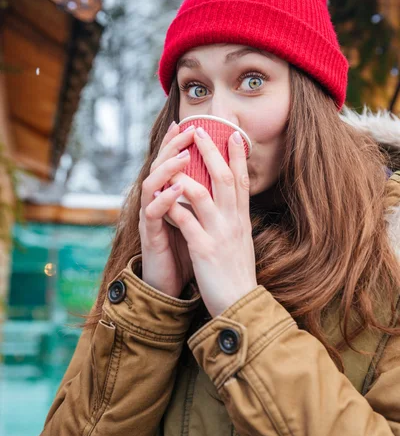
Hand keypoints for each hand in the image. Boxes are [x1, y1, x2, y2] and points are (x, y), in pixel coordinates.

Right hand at [139, 122, 195, 298]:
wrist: (172, 286)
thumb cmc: (186, 252)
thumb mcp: (198, 222)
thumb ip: (203, 202)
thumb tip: (223, 182)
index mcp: (170, 199)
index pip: (173, 165)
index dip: (178, 143)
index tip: (192, 124)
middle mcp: (157, 204)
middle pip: (160, 167)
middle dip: (172, 147)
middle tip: (188, 130)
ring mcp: (151, 219)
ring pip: (151, 186)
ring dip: (167, 169)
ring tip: (183, 156)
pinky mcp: (150, 236)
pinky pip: (152, 215)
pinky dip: (164, 201)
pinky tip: (175, 190)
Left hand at [167, 126, 257, 316]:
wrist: (240, 305)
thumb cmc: (236, 275)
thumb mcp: (241, 243)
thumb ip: (234, 222)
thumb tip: (231, 204)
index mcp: (241, 220)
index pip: (241, 181)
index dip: (237, 156)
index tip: (233, 134)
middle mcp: (233, 222)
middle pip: (225, 179)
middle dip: (211, 152)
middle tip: (200, 130)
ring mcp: (219, 234)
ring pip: (203, 195)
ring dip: (187, 174)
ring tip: (174, 156)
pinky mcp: (204, 250)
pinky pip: (186, 221)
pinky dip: (174, 206)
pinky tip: (161, 194)